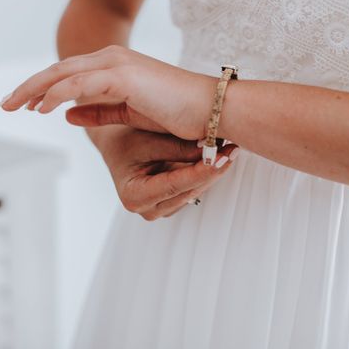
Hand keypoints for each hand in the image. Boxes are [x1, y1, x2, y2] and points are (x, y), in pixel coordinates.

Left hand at [0, 45, 218, 139]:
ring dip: (34, 90)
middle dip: (28, 87)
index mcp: (115, 66)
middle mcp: (113, 60)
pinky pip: (80, 84)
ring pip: (63, 74)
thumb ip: (99, 108)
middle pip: (59, 71)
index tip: (21, 104)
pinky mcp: (124, 76)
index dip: (41, 88)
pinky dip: (57, 94)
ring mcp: (118, 65)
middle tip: (4, 105)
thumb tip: (66, 113)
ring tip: (12, 107)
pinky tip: (40, 109)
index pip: (68, 75)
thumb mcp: (130, 111)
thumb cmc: (178, 112)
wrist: (213, 110)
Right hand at [88, 125, 239, 219]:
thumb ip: (178, 148)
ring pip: (195, 190)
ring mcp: (159, 209)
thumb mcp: (149, 139)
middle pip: (189, 190)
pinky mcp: (170, 203)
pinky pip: (194, 188)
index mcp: (134, 195)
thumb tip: (212, 151)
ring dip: (212, 171)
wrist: (116, 142)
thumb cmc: (125, 139)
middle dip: (212, 169)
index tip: (224, 157)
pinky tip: (216, 156)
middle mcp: (146, 209)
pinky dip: (204, 173)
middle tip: (233, 148)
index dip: (203, 171)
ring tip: (228, 149)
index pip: (176, 185)